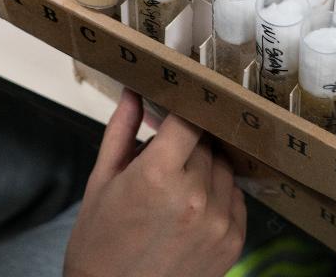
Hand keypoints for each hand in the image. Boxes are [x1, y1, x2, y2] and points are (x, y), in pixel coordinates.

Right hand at [65, 91, 244, 276]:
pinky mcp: (234, 241)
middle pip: (207, 143)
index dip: (183, 109)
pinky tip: (192, 208)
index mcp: (157, 174)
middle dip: (188, 142)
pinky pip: (235, 197)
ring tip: (177, 188)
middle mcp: (194, 195)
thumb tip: (134, 91)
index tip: (178, 105)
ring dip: (206, 167)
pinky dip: (219, 194)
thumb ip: (122, 131)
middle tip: (166, 157)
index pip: (189, 119)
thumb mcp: (101, 181)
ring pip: (224, 167)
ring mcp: (218, 220)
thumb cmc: (100, 243)